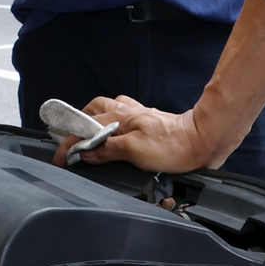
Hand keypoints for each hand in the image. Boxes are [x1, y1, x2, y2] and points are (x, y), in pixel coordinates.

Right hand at [51, 94, 225, 171]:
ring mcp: (140, 116)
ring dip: (96, 118)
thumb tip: (85, 152)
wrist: (203, 140)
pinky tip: (117, 133)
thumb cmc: (174, 146)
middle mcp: (128, 112)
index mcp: (121, 117)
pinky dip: (114, 121)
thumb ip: (107, 150)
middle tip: (70, 137)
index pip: (85, 127)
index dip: (69, 142)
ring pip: (110, 109)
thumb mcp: (135, 152)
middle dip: (79, 120)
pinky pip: (125, 115)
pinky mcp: (150, 123)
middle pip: (95, 108)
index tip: (60, 157)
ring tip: (89, 134)